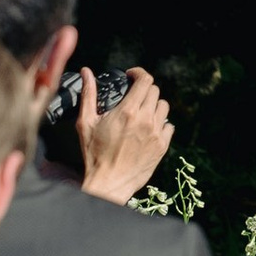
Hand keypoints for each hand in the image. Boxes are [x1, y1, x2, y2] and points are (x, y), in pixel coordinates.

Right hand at [79, 67, 172, 204]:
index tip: (131, 76)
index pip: (145, 80)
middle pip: (155, 91)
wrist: (108, 183)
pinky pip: (169, 126)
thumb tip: (86, 72)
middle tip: (133, 97)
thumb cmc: (94, 155)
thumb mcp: (86, 123)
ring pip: (163, 107)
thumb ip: (88, 94)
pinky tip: (148, 129)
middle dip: (143, 90)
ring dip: (153, 106)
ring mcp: (156, 133)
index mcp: (128, 111)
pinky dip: (160, 124)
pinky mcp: (162, 146)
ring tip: (141, 113)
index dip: (139, 74)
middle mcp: (146, 120)